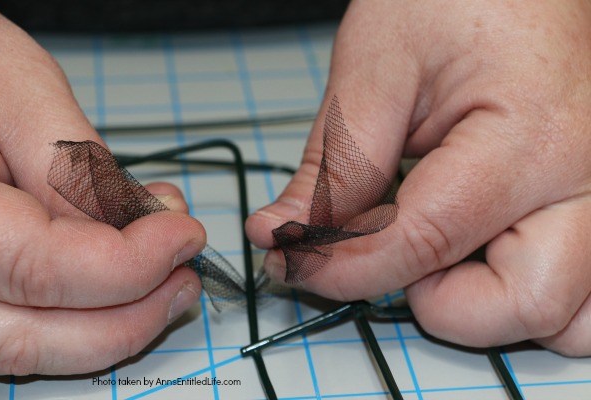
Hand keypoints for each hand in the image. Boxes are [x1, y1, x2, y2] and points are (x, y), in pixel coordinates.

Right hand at [0, 10, 205, 374]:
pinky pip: (14, 323)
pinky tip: (116, 272)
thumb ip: (72, 159)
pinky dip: (74, 312)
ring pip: (22, 344)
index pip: (42, 268)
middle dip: (129, 313)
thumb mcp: (11, 84)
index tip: (186, 233)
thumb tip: (139, 220)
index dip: (130, 262)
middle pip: (31, 333)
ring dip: (108, 324)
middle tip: (185, 274)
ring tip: (165, 280)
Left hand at [246, 0, 590, 355]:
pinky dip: (525, 295)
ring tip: (442, 252)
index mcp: (533, 137)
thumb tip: (282, 232)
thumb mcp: (379, 64)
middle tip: (388, 250)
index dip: (346, 265)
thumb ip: (335, 164)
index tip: (296, 260)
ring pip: (568, 318)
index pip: (427, 240)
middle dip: (437, 302)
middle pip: (525, 305)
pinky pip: (583, 297)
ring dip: (488, 308)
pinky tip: (483, 255)